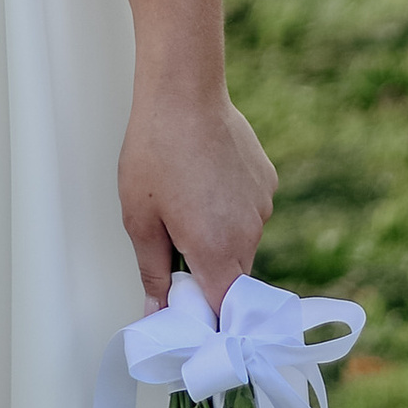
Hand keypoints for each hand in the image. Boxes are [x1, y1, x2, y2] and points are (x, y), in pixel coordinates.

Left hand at [117, 87, 276, 314]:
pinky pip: (250, 210)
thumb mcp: (140, 218)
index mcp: (217, 251)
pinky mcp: (267, 180)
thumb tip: (156, 312)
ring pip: (242, 242)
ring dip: (219, 237)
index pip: (222, 309)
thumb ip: (152, 272)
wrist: (183, 93)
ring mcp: (262, 206)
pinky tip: (206, 178)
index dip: (203, 315)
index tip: (183, 307)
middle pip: (234, 278)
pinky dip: (231, 207)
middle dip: (207, 274)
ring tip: (187, 200)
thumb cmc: (155, 152)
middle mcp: (249, 234)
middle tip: (174, 244)